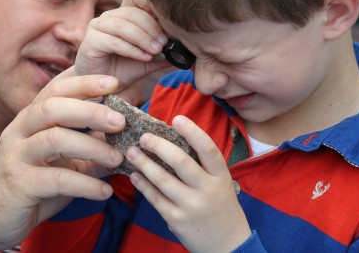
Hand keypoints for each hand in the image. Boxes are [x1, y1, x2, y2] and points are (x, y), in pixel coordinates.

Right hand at [0, 69, 126, 249]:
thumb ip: (90, 148)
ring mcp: (15, 156)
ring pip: (54, 139)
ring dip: (92, 147)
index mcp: (30, 119)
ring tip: (117, 158)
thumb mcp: (64, 163)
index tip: (113, 82)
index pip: (55, 89)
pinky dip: (85, 184)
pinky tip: (105, 191)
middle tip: (120, 121)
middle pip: (53, 107)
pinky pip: (56, 179)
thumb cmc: (33, 185)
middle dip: (90, 110)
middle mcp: (19, 131)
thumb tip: (126, 138)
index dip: (83, 83)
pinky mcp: (18, 184)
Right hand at [75, 0, 170, 88]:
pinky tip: (144, 57)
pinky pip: (113, 41)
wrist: (103, 87)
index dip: (155, 12)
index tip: (171, 28)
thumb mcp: (149, 59)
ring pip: (123, 26)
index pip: (140, 3)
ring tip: (156, 50)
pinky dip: (131, 49)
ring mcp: (97, 27)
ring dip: (142, 38)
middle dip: (152, 28)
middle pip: (133, 13)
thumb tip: (185, 47)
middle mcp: (108, 17)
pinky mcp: (89, 41)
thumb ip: (163, 51)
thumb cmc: (123, 70)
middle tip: (165, 43)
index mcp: (122, 15)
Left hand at [125, 115, 250, 252]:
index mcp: (221, 176)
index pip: (208, 149)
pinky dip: (143, 185)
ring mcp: (191, 206)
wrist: (227, 246)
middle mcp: (207, 190)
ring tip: (131, 152)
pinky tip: (135, 175)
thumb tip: (172, 140)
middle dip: (159, 146)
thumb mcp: (221, 184)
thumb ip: (203, 166)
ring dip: (144, 163)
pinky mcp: (177, 220)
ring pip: (163, 179)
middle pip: (181, 162)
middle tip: (144, 137)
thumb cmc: (220, 208)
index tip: (176, 118)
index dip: (192, 132)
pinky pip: (155, 198)